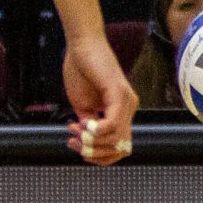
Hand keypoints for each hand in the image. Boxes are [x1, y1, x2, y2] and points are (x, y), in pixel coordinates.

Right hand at [62, 34, 137, 163]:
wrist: (82, 45)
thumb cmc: (81, 71)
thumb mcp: (83, 106)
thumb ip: (89, 125)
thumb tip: (88, 142)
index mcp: (122, 112)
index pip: (121, 148)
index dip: (101, 157)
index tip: (80, 150)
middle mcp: (129, 108)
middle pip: (121, 149)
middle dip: (95, 153)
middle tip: (73, 143)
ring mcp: (127, 101)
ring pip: (116, 139)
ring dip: (91, 141)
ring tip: (74, 129)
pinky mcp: (119, 93)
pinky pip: (113, 124)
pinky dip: (96, 130)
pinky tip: (83, 123)